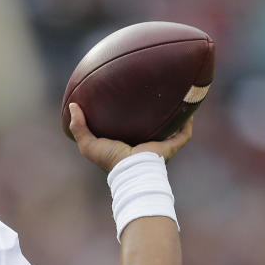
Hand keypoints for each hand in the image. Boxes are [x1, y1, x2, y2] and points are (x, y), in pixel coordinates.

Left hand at [68, 103, 193, 172]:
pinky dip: (188, 122)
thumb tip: (73, 105)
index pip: (130, 127)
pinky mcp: (171, 146)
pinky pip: (184, 133)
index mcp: (128, 143)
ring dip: (176, 116)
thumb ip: (78, 126)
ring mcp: (160, 146)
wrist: (130, 170)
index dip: (129, 115)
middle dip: (156, 113)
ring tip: (178, 96)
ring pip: (171, 128)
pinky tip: (190, 108)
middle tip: (155, 93)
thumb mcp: (88, 144)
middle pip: (153, 126)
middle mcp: (145, 144)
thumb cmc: (110, 160)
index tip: (127, 98)